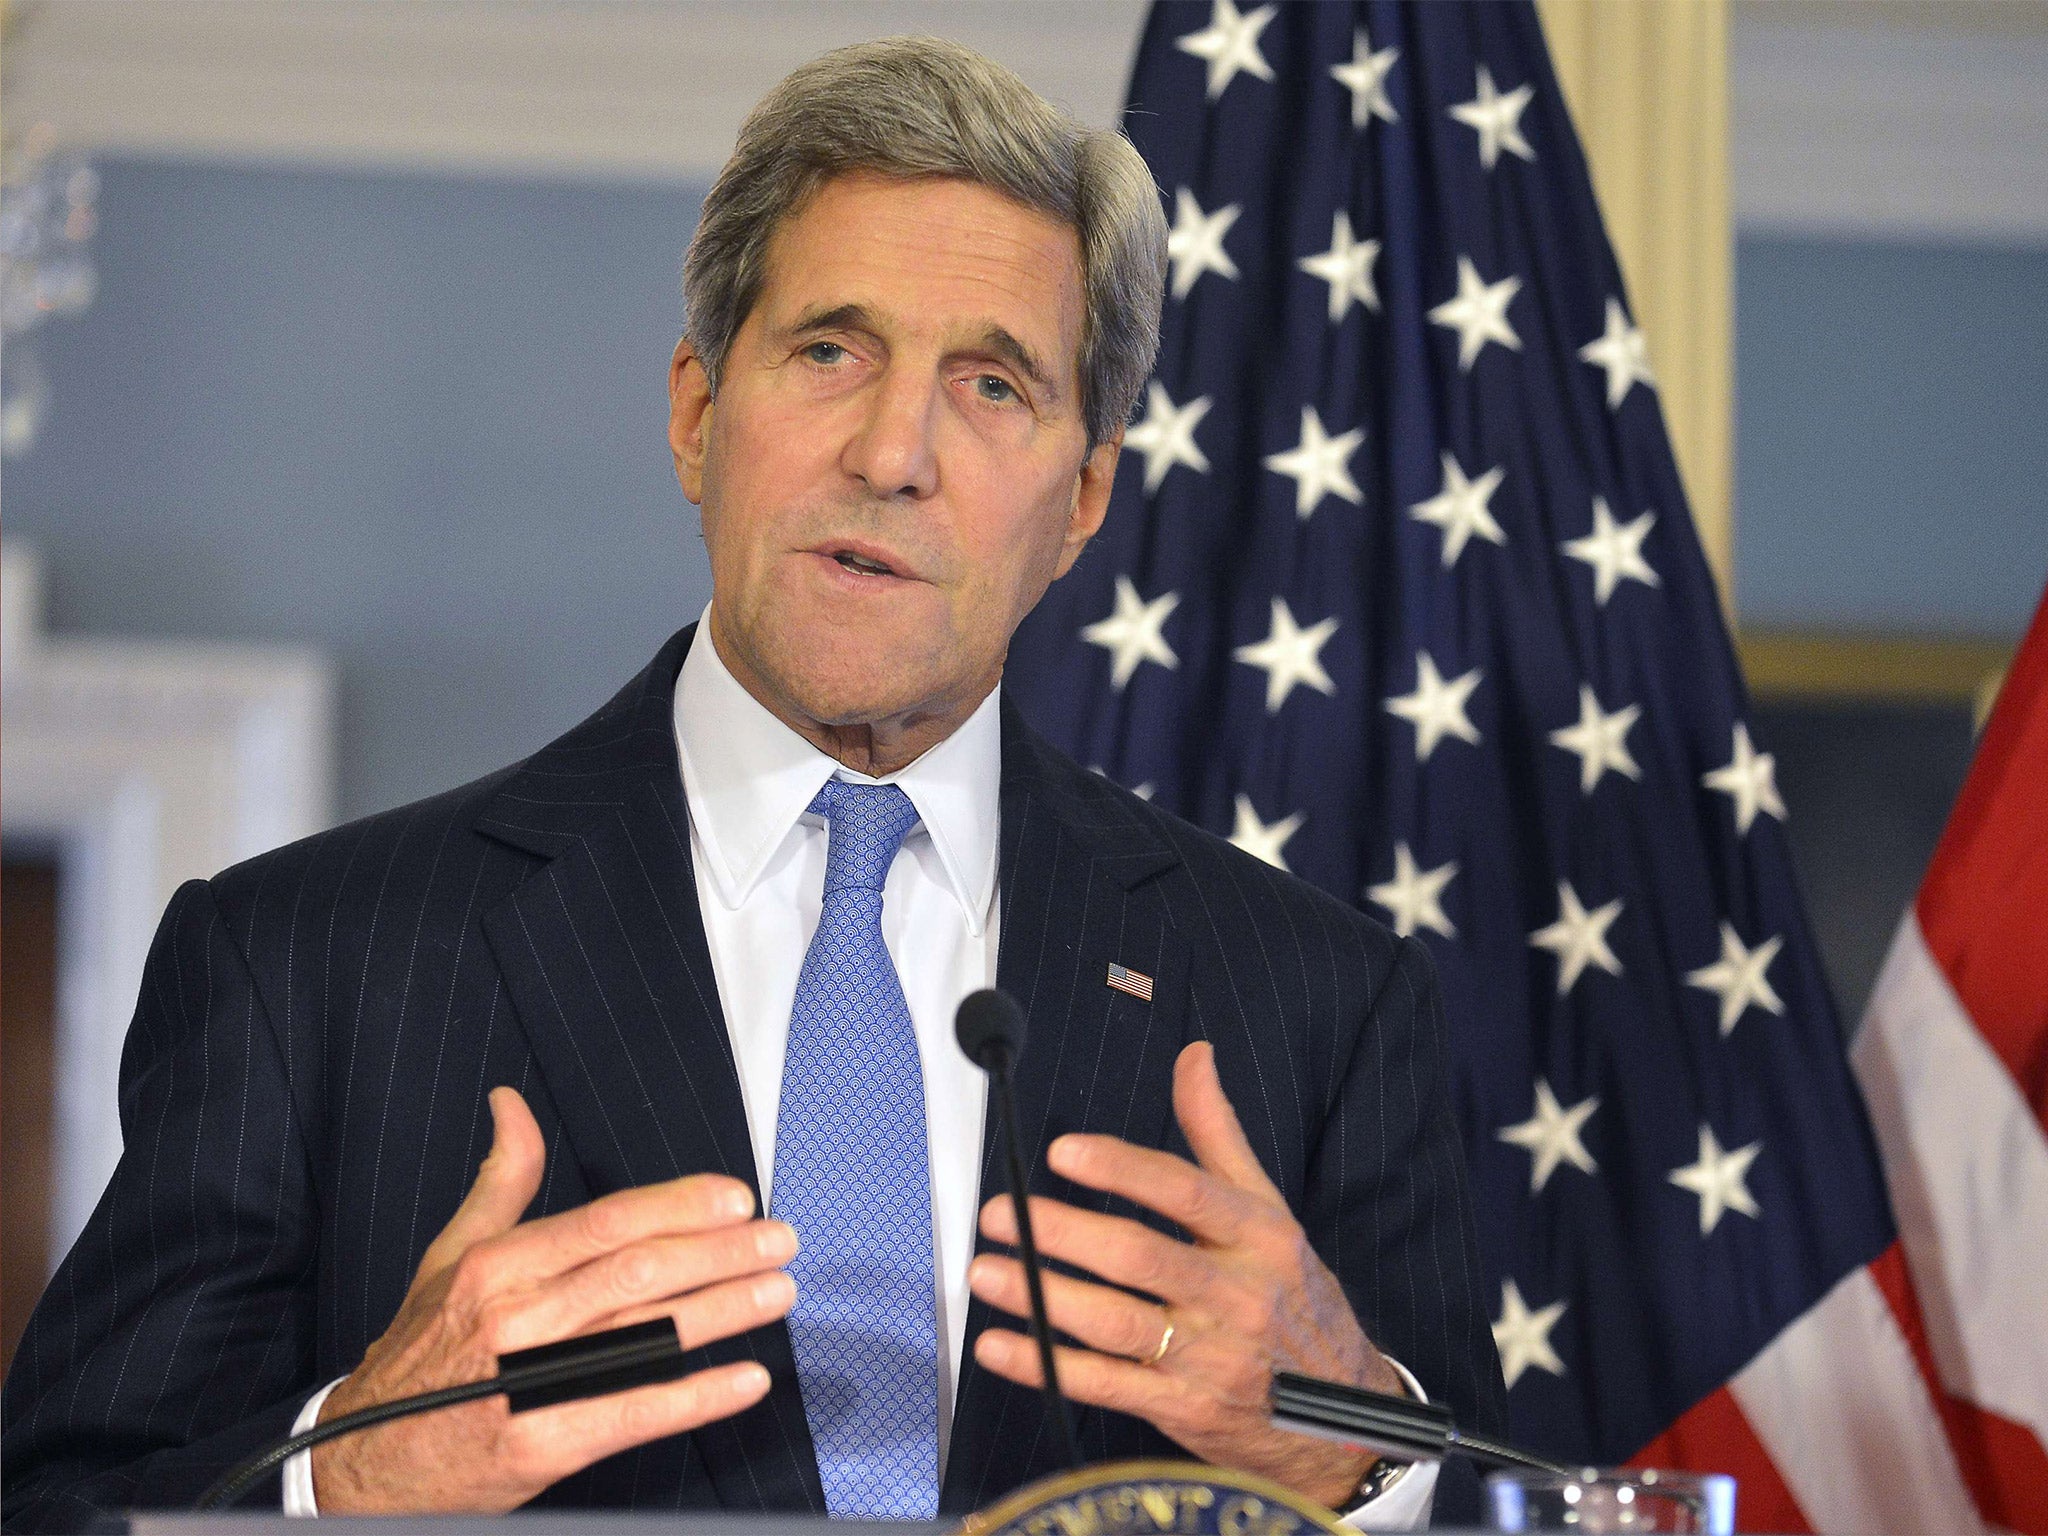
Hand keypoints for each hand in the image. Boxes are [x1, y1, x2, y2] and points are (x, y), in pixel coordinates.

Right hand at [311, 1088, 797, 1513]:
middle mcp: (513, 1318)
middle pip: (637, 1273)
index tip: (735, 1198)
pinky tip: (744, 1379)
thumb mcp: (450, 1255)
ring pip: (644, 1335)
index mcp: (498, 1266)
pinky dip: (696, 1398)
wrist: (364, 1459)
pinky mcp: (539, 1446)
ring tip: (775, 1293)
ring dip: (722, 1311)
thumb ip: (501, 1181)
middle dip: (720, 1253)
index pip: (606, 1222)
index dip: (679, 1207)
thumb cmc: (421, 1352)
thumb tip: (512, 1105)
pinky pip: (633, 1413)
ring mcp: (527, 1384)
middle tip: (778, 1240)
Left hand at [968, 1041, 1402, 1508]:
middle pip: (1140, 1258)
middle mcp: (1236, 1295)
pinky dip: (1048, 1366)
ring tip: (986, 1270)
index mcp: (1258, 1236)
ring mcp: (1211, 1357)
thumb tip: (1193, 1055)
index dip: (1122, 1170)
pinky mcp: (1185, 1409)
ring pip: (1117, 1323)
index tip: (1062, 1152)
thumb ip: (1219, 1135)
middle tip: (999, 1213)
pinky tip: (1001, 1345)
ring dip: (1044, 1298)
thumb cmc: (1292, 1296)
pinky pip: (1107, 1385)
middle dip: (1063, 1234)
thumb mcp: (1270, 1211)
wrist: (1344, 1413)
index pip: (1185, 1193)